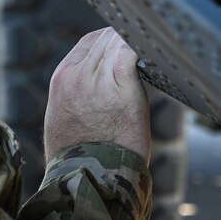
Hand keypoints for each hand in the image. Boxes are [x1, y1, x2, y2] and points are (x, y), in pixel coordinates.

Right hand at [43, 28, 150, 163]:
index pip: (88, 42)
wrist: (89, 180)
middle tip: (149, 46)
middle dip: (127, 41)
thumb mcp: (62, 118)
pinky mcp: (124, 91)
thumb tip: (97, 85)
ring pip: (121, 43)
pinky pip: (134, 54)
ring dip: (138, 45)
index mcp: (62, 79)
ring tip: (156, 51)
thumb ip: (76, 93)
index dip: (110, 41)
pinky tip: (158, 56)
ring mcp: (100, 82)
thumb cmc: (79, 158)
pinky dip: (145, 50)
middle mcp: (78, 75)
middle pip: (106, 39)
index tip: (126, 47)